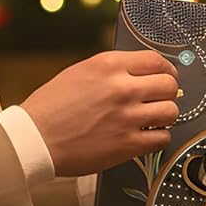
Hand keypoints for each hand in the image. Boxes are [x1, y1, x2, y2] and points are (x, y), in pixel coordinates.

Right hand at [21, 49, 180, 176]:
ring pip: (171, 111)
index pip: (156, 60)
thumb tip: (138, 73)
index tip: (166, 77)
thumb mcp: (80, 72)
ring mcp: (127, 117)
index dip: (166, 70)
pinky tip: (146, 137)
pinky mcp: (127, 144)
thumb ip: (111, 70)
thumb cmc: (51, 107)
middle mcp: (122, 88)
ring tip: (153, 120)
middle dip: (167, 93)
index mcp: (109, 66)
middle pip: (170, 85)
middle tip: (160, 100)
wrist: (34, 138)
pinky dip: (158, 138)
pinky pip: (163, 138)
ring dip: (165, 116)